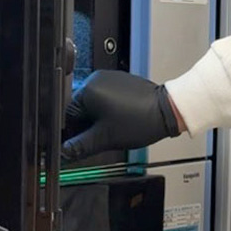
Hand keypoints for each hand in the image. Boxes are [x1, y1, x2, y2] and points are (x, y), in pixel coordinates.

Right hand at [62, 70, 182, 160]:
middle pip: (80, 109)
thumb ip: (79, 146)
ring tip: (113, 128)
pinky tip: (120, 120)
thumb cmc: (140, 120)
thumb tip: (63, 152)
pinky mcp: (122, 82)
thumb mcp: (104, 139)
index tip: (79, 144)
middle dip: (87, 126)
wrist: (167, 110)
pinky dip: (109, 111)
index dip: (73, 133)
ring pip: (94, 105)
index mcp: (88, 90)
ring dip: (98, 119)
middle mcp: (97, 79)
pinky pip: (107, 98)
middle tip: (100, 137)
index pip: (68, 115)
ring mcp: (110, 78)